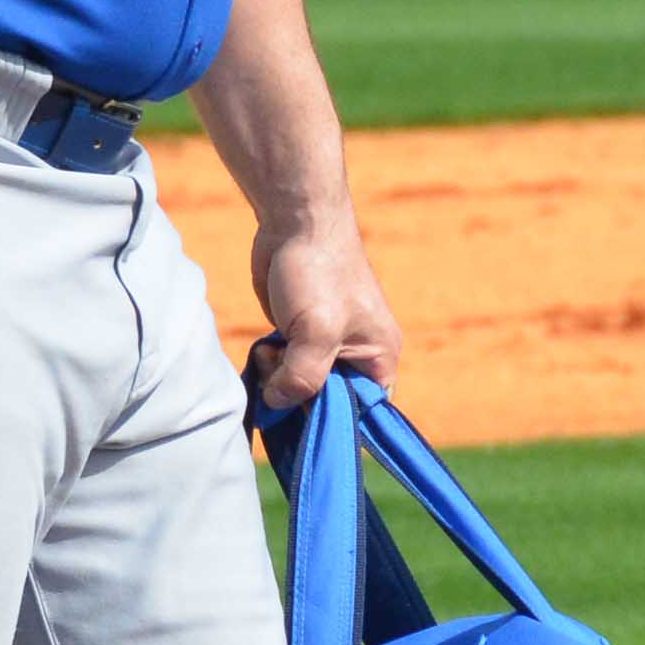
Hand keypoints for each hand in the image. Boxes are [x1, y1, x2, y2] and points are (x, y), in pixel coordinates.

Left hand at [248, 221, 401, 415]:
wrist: (296, 221)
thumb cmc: (319, 271)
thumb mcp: (316, 332)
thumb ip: (302, 379)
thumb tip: (276, 404)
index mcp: (379, 358)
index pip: (364, 412)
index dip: (335, 423)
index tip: (303, 420)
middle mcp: (357, 356)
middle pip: (327, 403)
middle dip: (298, 397)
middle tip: (280, 373)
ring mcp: (326, 346)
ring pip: (299, 386)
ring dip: (279, 379)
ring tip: (272, 351)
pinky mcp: (299, 336)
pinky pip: (284, 368)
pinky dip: (270, 365)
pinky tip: (265, 347)